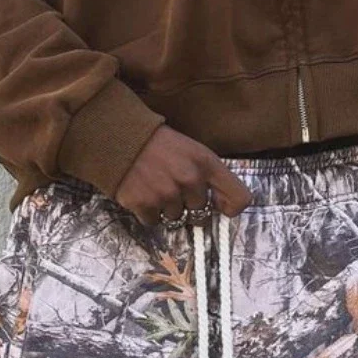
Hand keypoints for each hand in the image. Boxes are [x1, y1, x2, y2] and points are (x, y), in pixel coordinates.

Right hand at [115, 126, 251, 226]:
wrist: (118, 135)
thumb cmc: (158, 145)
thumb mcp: (192, 151)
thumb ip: (210, 176)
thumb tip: (224, 207)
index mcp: (206, 163)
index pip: (239, 198)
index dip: (230, 208)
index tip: (219, 207)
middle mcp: (190, 179)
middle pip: (200, 213)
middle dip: (187, 205)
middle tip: (171, 185)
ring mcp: (167, 193)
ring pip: (176, 219)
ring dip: (165, 208)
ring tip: (154, 185)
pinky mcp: (145, 204)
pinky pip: (153, 222)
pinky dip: (147, 212)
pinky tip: (141, 192)